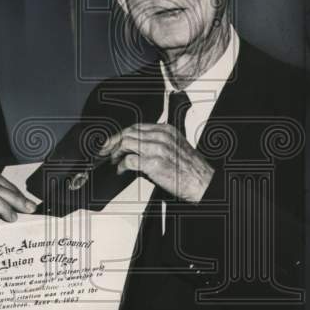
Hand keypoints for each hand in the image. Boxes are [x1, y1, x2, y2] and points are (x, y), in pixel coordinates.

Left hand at [98, 123, 213, 202]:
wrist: (202, 182)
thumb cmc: (189, 169)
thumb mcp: (175, 148)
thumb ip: (156, 144)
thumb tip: (135, 149)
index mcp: (167, 130)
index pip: (136, 126)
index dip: (121, 134)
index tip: (112, 141)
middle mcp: (162, 136)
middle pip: (129, 132)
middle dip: (113, 141)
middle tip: (106, 151)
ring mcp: (157, 149)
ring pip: (126, 142)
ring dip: (116, 152)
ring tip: (114, 161)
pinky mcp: (154, 163)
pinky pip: (129, 160)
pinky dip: (121, 165)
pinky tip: (121, 170)